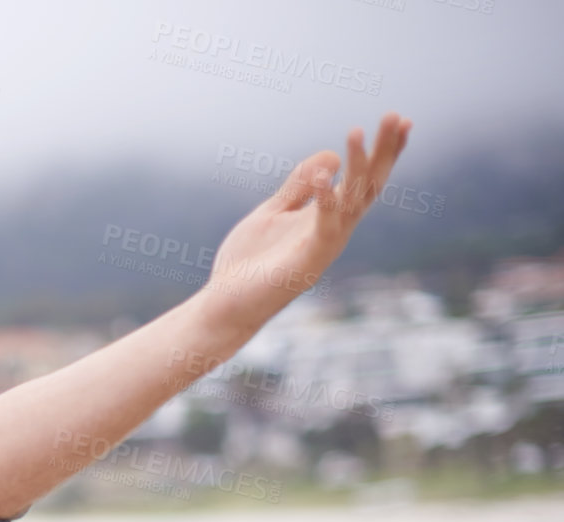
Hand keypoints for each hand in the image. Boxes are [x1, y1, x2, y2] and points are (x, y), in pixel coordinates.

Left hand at [195, 112, 411, 335]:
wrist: (224, 305)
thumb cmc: (248, 263)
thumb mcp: (273, 213)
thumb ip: (299, 187)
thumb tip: (329, 155)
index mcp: (327, 218)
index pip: (364, 180)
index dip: (382, 152)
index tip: (399, 119)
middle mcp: (334, 231)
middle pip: (368, 187)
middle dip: (383, 152)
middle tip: (395, 116)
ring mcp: (323, 248)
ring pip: (351, 203)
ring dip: (356, 167)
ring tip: (356, 131)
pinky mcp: (306, 263)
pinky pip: (324, 227)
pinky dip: (325, 199)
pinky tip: (326, 172)